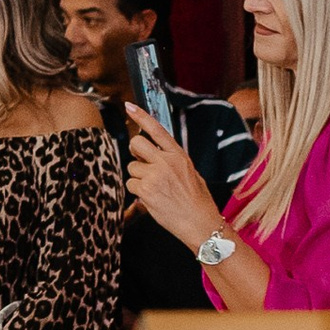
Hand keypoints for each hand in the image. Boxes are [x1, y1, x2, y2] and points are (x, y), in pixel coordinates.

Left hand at [126, 105, 221, 247]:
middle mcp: (166, 161)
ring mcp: (155, 175)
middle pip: (136, 144)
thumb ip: (172, 161)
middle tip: (142, 164)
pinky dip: (137, 192)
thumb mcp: (191, 173)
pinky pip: (130, 184)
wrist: (200, 223)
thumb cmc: (197, 201)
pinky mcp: (146, 189)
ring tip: (155, 190)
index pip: (157, 130)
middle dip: (135, 153)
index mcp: (179, 155)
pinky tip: (151, 199)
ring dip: (138, 179)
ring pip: (131, 168)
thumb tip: (152, 156)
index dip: (142, 116)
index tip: (129, 106)